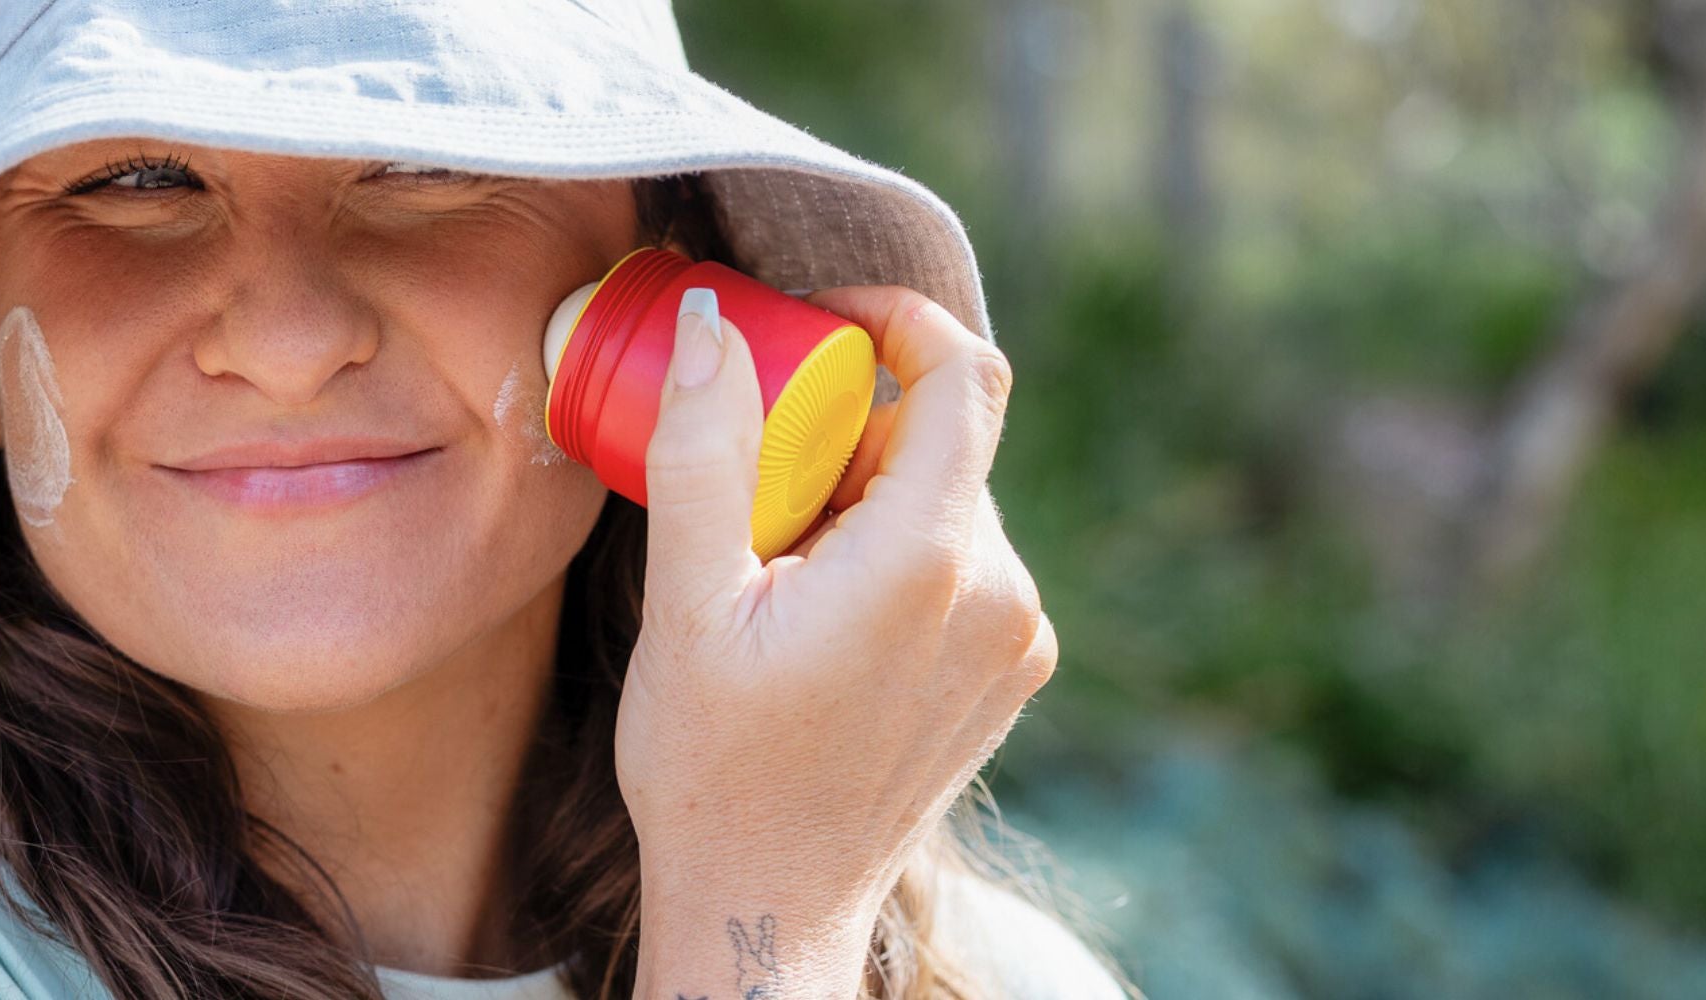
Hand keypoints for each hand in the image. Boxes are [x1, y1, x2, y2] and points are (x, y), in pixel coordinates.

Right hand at [612, 286, 1056, 998]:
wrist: (770, 901)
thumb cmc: (713, 767)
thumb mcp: (686, 606)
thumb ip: (704, 454)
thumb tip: (713, 325)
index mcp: (930, 561)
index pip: (963, 375)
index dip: (897, 321)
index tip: (817, 323)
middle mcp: (1003, 592)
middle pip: (939, 443)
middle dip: (845, 433)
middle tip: (746, 483)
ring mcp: (1018, 638)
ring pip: (945, 503)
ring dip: (862, 500)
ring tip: (771, 573)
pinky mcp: (1012, 670)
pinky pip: (958, 564)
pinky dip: (890, 554)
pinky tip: (815, 616)